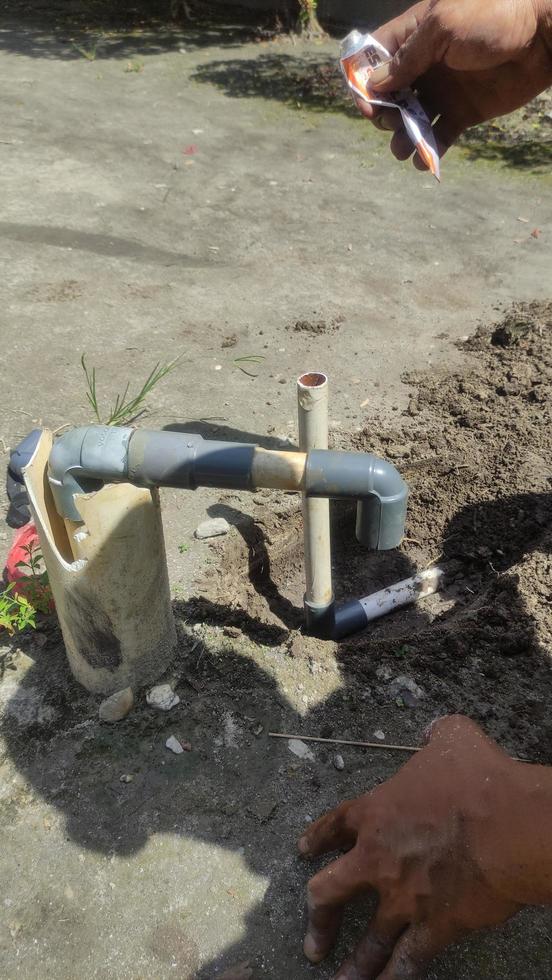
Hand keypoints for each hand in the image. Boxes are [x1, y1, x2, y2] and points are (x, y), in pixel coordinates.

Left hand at [298, 714, 551, 978]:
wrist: (507, 825)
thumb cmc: (479, 778)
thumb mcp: (454, 738)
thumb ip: (437, 735)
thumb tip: (434, 730)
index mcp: (377, 812)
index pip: (334, 826)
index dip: (316, 838)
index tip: (303, 853)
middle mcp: (379, 859)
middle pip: (330, 892)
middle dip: (318, 917)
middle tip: (313, 940)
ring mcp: (403, 898)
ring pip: (368, 941)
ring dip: (354, 965)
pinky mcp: (434, 927)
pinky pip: (409, 961)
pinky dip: (397, 978)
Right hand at [359, 0, 551, 167]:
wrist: (542, 36)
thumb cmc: (494, 16)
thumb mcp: (443, 28)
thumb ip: (407, 57)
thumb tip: (375, 84)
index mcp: (415, 35)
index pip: (375, 58)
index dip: (364, 82)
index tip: (366, 103)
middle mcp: (425, 64)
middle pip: (389, 94)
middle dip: (384, 113)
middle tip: (392, 121)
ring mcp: (443, 89)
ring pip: (410, 119)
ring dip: (401, 137)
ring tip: (402, 148)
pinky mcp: (463, 112)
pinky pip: (438, 136)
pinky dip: (428, 152)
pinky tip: (423, 162)